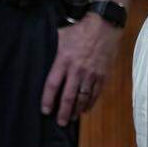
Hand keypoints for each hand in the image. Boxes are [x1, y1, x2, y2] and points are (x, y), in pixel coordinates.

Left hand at [40, 12, 121, 126]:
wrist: (104, 24)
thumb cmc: (80, 28)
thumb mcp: (62, 35)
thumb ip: (54, 49)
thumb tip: (43, 55)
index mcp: (64, 59)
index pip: (53, 84)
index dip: (48, 100)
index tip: (45, 110)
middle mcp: (77, 70)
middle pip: (68, 96)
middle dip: (63, 112)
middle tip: (60, 122)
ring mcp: (91, 74)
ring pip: (83, 98)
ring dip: (77, 110)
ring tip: (72, 118)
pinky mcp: (103, 75)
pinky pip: (95, 93)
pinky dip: (90, 103)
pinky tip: (86, 109)